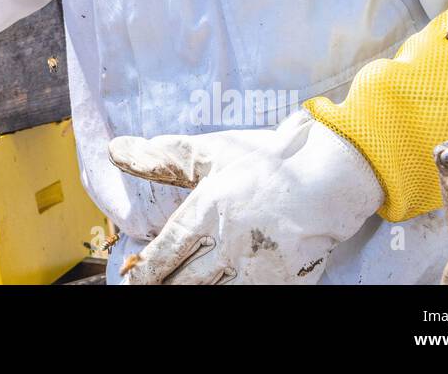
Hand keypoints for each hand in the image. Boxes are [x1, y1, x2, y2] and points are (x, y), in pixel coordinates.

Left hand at [108, 111, 382, 283]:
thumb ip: (164, 157)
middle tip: (147, 289)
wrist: (332, 176)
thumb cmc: (270, 162)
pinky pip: (248, 297)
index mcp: (210, 209)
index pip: (168, 249)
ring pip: (214, 292)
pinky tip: (217, 293)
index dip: (147, 269)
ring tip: (178, 290)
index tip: (134, 279)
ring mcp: (258, 264)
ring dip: (193, 293)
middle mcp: (230, 240)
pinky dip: (229, 298)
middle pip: (186, 279)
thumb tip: (114, 150)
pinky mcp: (284, 280)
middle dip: (164, 286)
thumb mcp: (214, 153)